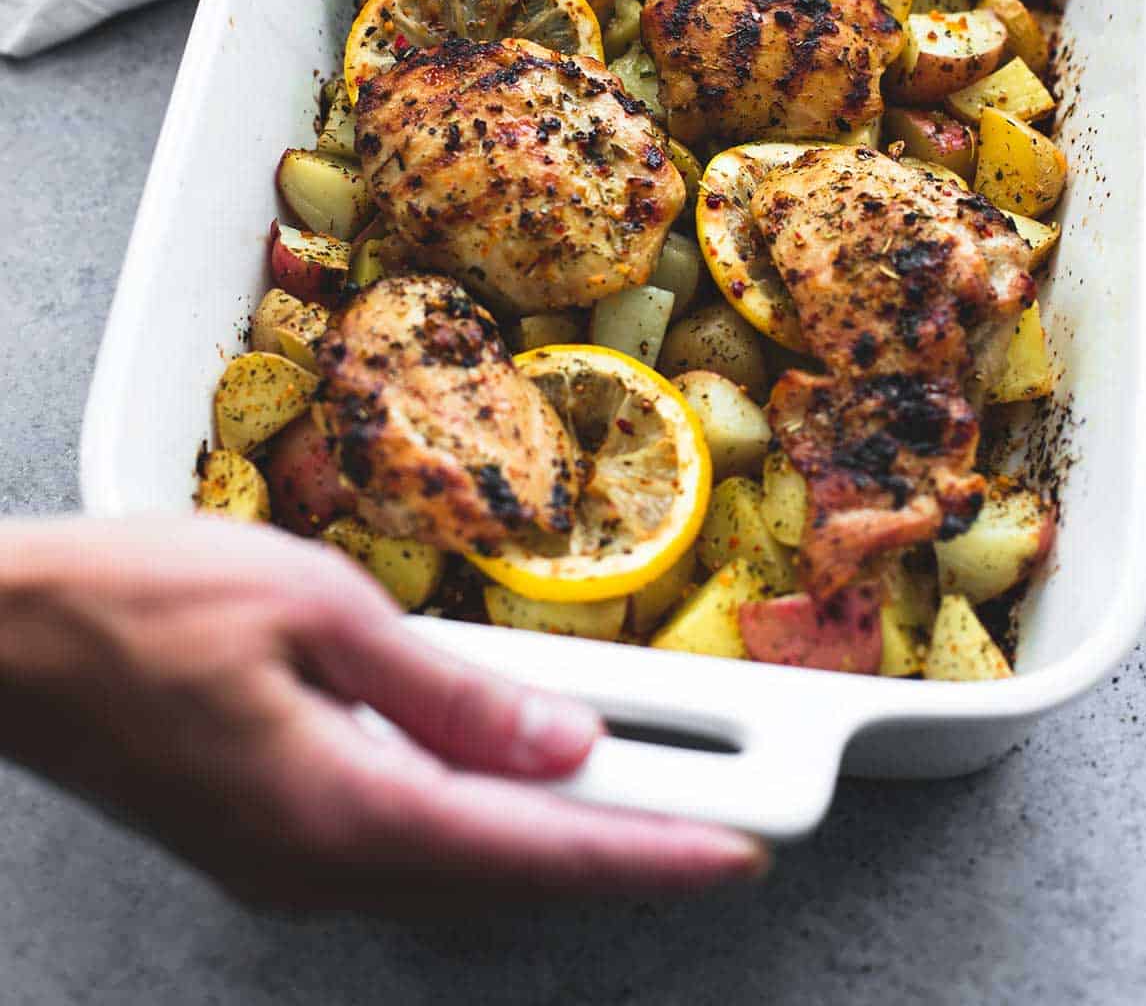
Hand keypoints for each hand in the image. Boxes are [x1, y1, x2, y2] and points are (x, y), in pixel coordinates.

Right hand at [0, 517, 763, 907]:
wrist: (8, 635)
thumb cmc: (140, 601)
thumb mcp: (316, 607)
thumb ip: (445, 687)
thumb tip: (557, 742)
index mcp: (342, 810)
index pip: (535, 850)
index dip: (650, 852)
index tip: (739, 850)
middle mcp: (320, 866)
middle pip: (507, 878)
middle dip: (618, 847)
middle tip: (712, 801)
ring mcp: (285, 865)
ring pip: (457, 871)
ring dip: (548, 834)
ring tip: (632, 777)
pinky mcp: (263, 841)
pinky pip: (401, 848)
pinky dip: (475, 819)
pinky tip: (502, 766)